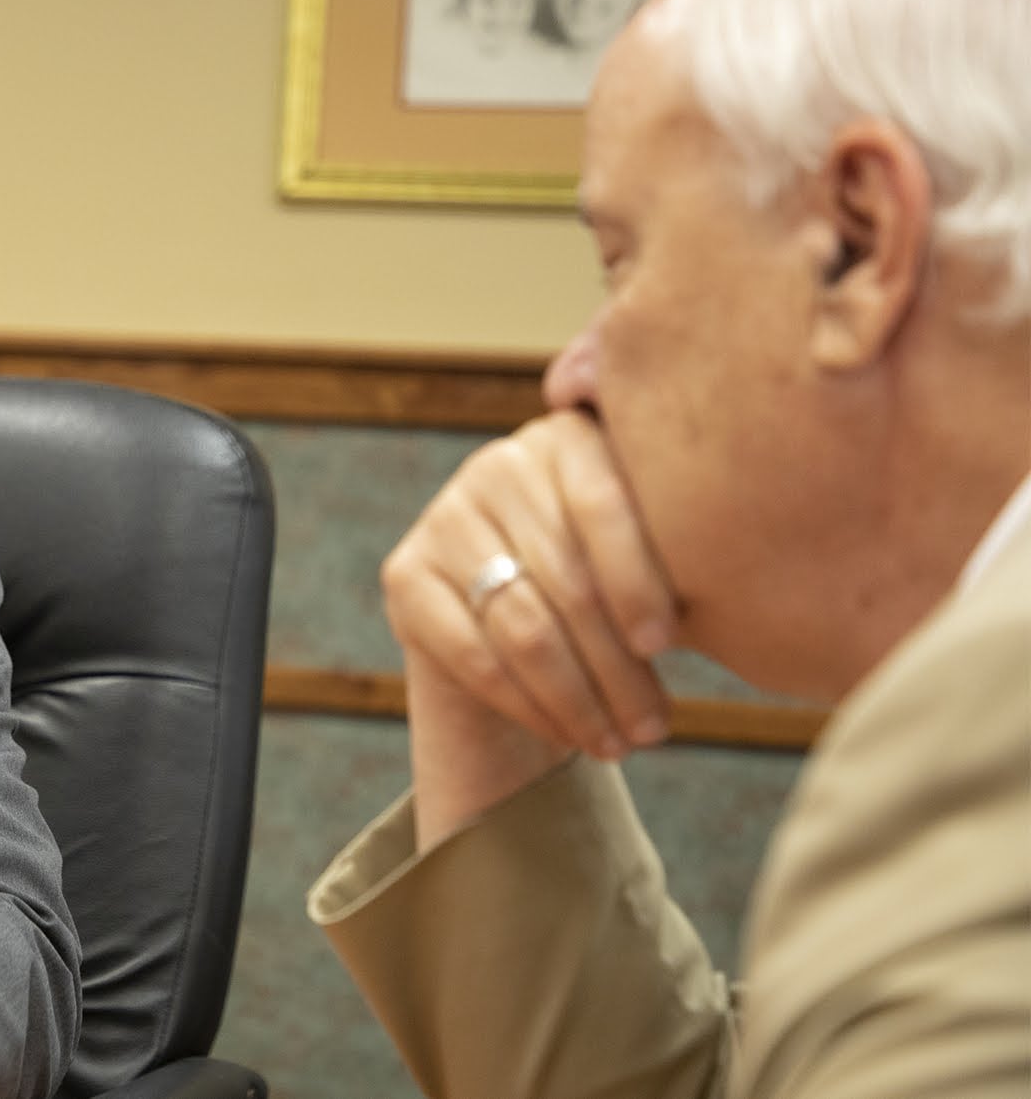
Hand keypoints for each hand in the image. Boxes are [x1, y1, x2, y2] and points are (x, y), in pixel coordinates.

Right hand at [379, 412, 676, 841]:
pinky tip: (570, 736)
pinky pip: (474, 653)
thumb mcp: (655, 559)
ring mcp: (444, 518)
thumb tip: (775, 578)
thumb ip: (690, 547)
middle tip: (656, 727)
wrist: (514, 623)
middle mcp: (496, 465)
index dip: (638, 579)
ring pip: (524, 624)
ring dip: (580, 698)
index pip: (602, 503)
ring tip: (624, 741)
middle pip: (566, 577)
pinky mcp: (404, 575)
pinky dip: (529, 706)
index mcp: (567, 437)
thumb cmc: (617, 589)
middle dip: (616, 665)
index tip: (668, 644)